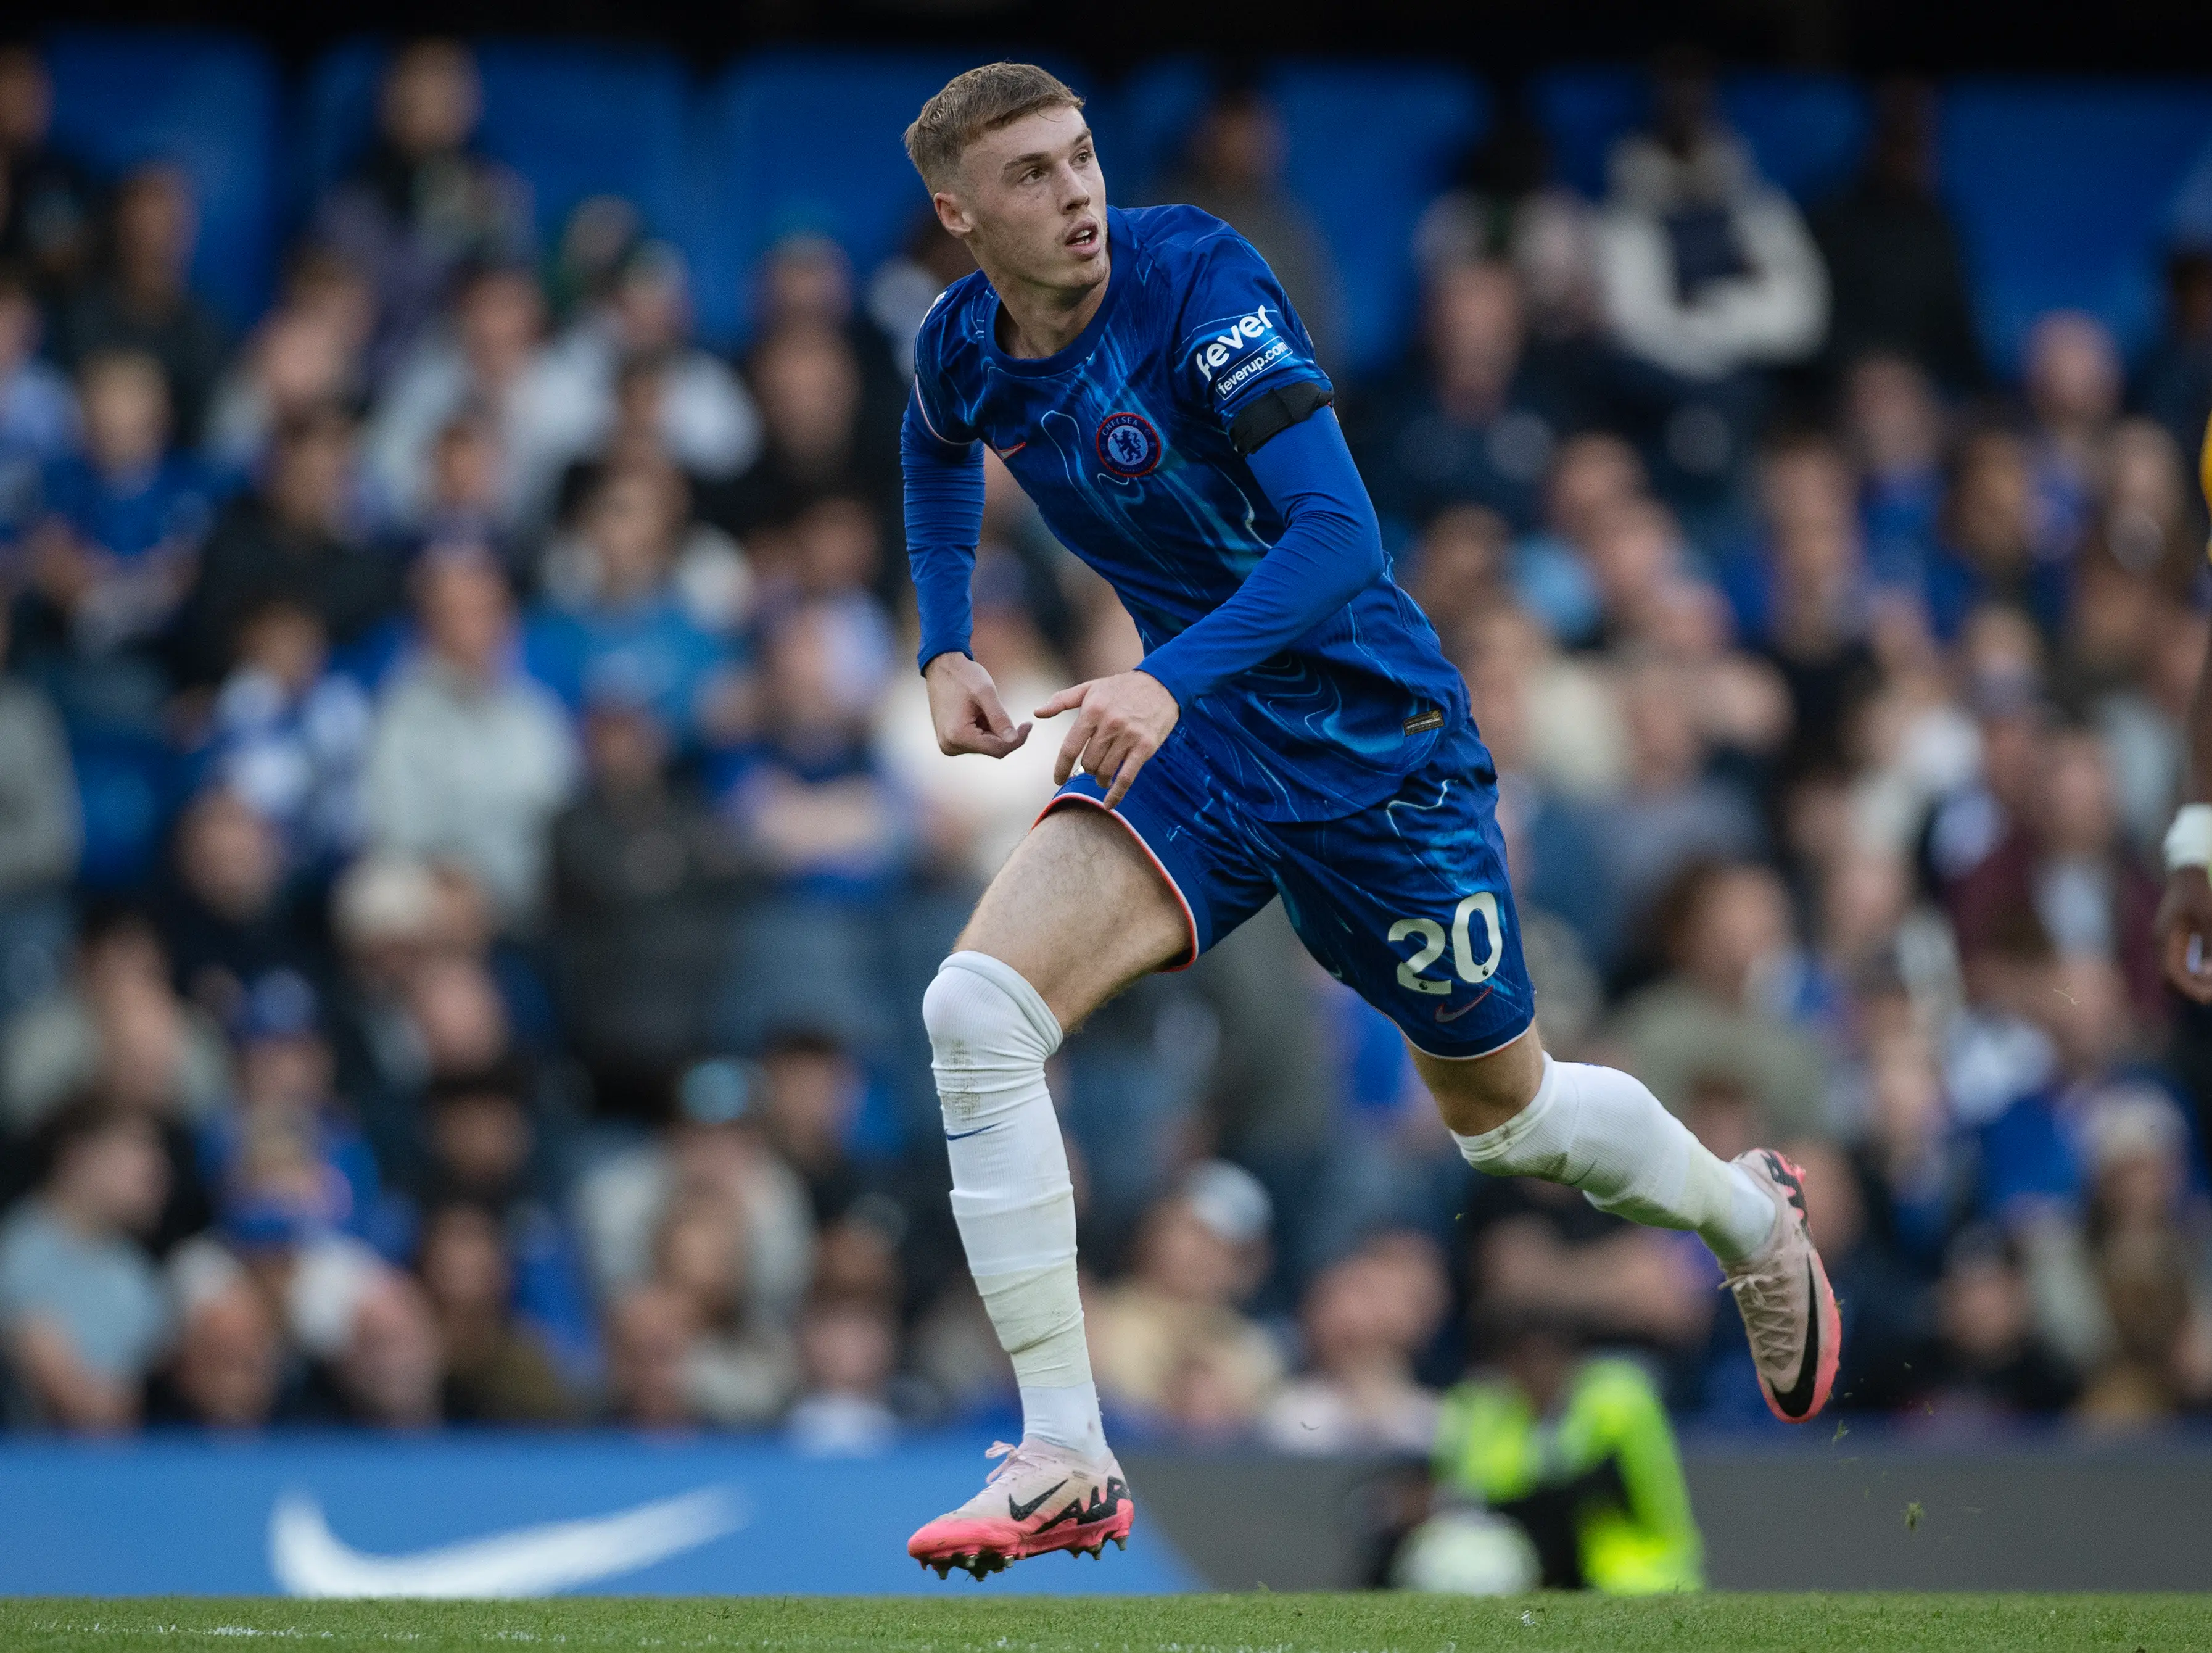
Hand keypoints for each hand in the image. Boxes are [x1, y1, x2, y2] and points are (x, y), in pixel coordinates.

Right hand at [924, 652, 1030, 757]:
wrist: (941, 667)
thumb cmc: (963, 675)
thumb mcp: (985, 693)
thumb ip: (1000, 718)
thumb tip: (1013, 739)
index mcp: (958, 736)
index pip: (998, 749)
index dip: (1018, 739)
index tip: (1029, 724)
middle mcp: (950, 746)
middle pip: (991, 749)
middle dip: (1002, 732)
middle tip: (1003, 707)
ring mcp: (948, 745)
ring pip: (985, 745)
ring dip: (992, 729)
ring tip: (984, 707)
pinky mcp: (950, 740)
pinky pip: (976, 741)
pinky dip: (984, 728)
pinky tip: (978, 712)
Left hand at [1035, 670, 1178, 808]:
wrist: (1161, 684)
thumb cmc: (1121, 687)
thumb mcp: (1090, 688)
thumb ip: (1062, 700)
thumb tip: (1037, 712)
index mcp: (1092, 710)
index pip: (1070, 747)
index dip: (1061, 767)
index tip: (1057, 779)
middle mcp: (1110, 724)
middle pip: (1088, 762)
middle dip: (1087, 769)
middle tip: (1092, 767)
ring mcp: (1129, 736)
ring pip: (1105, 771)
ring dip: (1100, 780)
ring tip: (1102, 778)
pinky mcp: (1145, 747)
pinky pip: (1127, 777)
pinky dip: (1116, 794)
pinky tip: (1108, 804)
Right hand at [2157, 867, 2211, 1002]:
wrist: (2186, 873)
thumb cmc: (2198, 893)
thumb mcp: (2208, 918)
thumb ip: (2210, 945)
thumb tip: (2209, 975)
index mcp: (2165, 940)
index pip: (2171, 976)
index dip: (2189, 990)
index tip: (2209, 998)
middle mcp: (2162, 944)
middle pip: (2170, 979)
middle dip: (2191, 990)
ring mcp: (2166, 943)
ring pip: (2175, 974)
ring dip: (2193, 983)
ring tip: (2211, 985)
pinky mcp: (2174, 941)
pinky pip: (2181, 965)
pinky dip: (2194, 973)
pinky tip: (2208, 972)